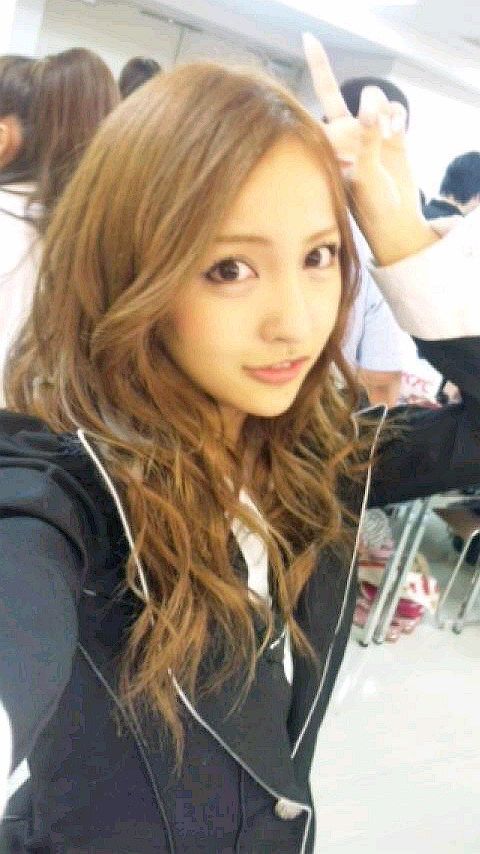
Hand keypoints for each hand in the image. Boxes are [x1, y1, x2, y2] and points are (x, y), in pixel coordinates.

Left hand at [302, 33, 437, 265]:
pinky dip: (399, 117)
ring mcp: (366, 134)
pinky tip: (398, 132)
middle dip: (362, 101)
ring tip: (388, 135)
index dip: (316, 68)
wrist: (396, 223)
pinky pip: (394, 110)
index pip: (314, 107)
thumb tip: (370, 102)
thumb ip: (367, 137)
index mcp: (326, 146)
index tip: (308, 37)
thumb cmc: (370, 207)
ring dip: (382, 110)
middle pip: (340, 96)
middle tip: (374, 124)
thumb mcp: (364, 175)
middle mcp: (343, 137)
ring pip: (372, 100)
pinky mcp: (391, 134)